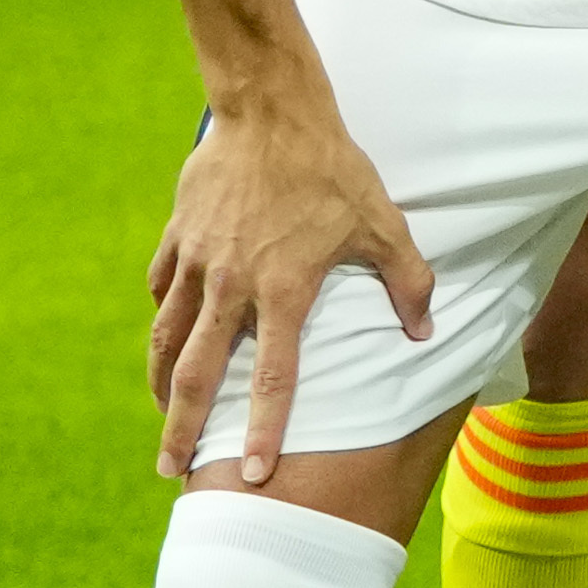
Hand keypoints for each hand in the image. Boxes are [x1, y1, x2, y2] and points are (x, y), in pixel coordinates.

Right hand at [147, 88, 429, 487]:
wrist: (272, 113)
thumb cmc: (334, 170)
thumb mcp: (385, 225)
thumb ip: (408, 282)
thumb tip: (425, 332)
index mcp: (285, 290)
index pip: (274, 378)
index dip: (263, 429)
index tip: (251, 473)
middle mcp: (232, 285)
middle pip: (199, 373)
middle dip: (185, 427)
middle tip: (172, 469)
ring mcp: (197, 262)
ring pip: (168, 337)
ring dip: (162, 384)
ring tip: (163, 417)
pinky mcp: (177, 238)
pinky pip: (162, 290)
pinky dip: (163, 319)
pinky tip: (166, 341)